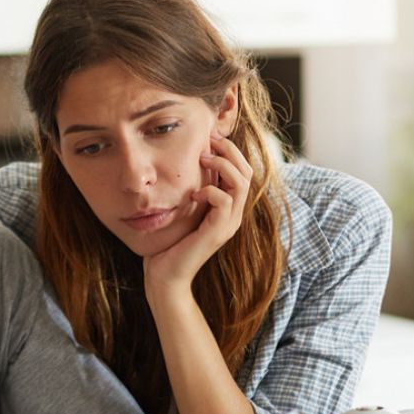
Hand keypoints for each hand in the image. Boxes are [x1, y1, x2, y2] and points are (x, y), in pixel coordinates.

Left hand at [143, 132, 252, 295]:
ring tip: (202, 159)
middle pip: (248, 172)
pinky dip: (210, 190)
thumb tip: (185, 167)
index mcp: (229, 209)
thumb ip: (191, 193)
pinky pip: (224, 201)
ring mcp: (228, 224)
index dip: (231, 151)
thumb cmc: (169, 244)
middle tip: (209, 140)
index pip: (243, 172)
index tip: (210, 137)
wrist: (165, 276)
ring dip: (222, 165)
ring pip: (241, 183)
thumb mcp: (183, 212)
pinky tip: (194, 193)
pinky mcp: (217, 232)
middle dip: (230, 151)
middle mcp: (234, 215)